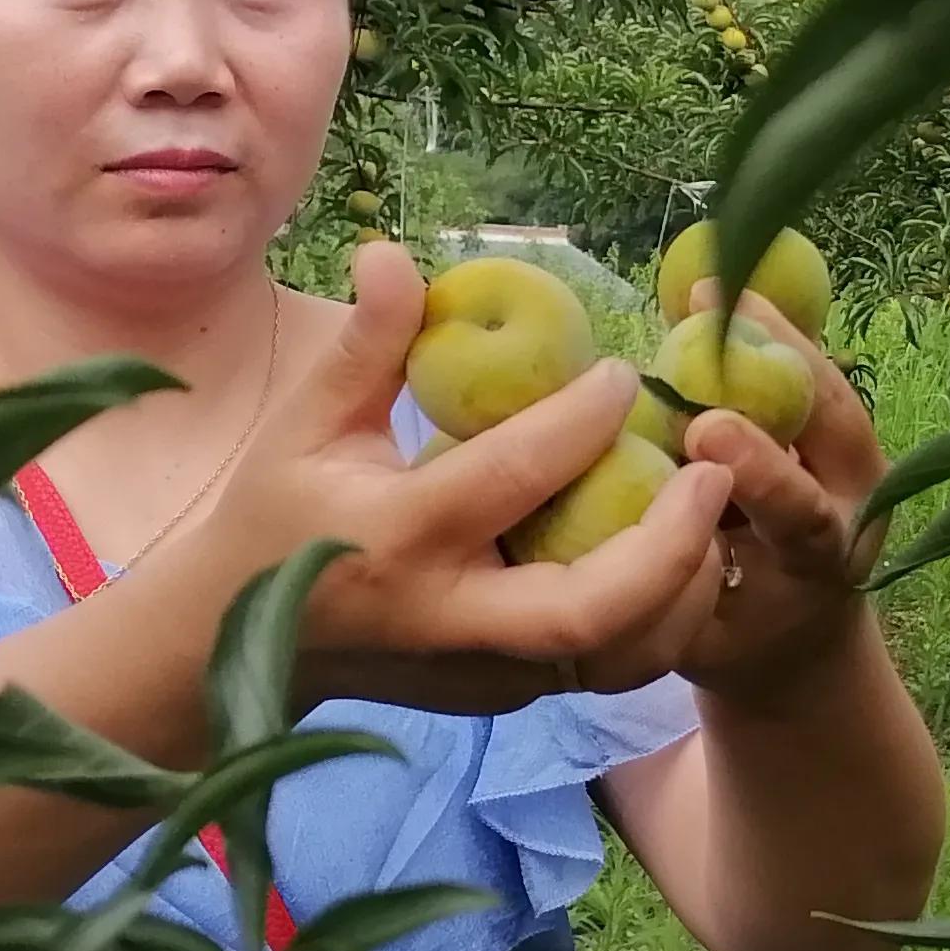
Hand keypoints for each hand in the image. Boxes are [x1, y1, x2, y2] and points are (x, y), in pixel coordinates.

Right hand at [211, 244, 733, 713]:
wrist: (235, 646)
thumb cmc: (275, 516)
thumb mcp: (306, 424)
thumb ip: (365, 344)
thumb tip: (392, 251)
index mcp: (396, 538)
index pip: (508, 478)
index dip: (577, 421)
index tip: (622, 372)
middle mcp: (448, 619)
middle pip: (586, 608)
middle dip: (667, 543)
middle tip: (713, 471)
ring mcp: (483, 674)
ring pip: (614, 657)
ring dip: (681, 591)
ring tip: (711, 514)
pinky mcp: (505, 699)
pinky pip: (606, 667)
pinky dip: (659, 618)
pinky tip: (680, 555)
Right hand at [666, 285, 890, 702]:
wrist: (798, 639)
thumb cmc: (732, 641)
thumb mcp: (696, 637)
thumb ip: (670, 580)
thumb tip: (610, 519)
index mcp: (823, 564)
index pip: (803, 511)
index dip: (762, 468)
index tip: (707, 429)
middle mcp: (859, 505)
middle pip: (834, 420)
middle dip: (775, 361)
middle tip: (706, 311)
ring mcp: (863, 463)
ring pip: (826, 383)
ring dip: (768, 332)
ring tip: (705, 288)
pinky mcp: (848, 435)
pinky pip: (810, 373)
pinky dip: (766, 333)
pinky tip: (715, 294)